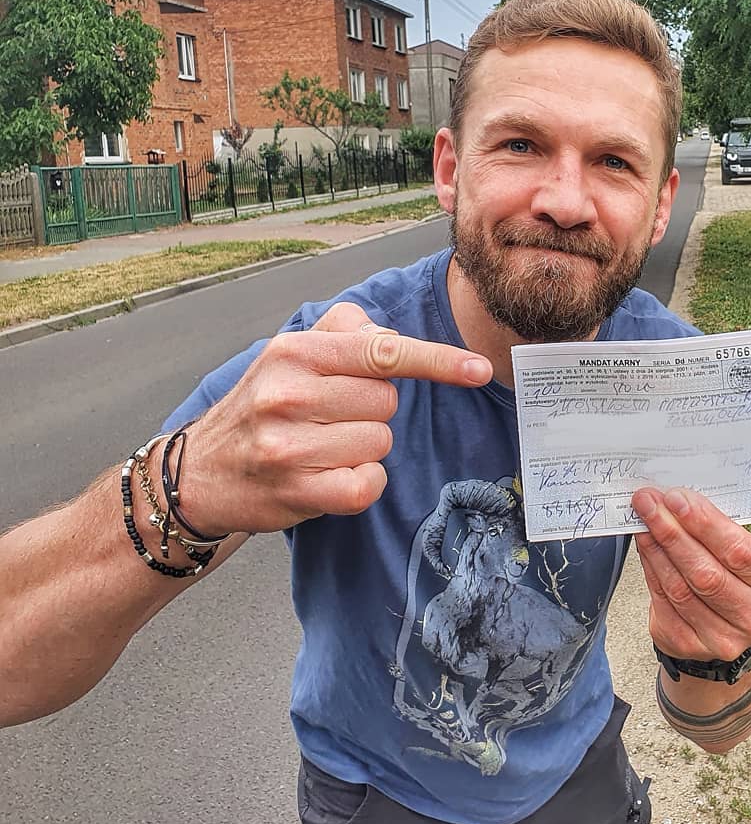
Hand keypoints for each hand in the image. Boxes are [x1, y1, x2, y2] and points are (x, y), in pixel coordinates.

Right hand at [179, 302, 491, 534]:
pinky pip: (368, 484)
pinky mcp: (296, 492)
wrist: (200, 473)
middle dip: (371, 411)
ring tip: (323, 448)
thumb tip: (392, 337)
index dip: (438, 361)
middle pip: (387, 402)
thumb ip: (347, 332)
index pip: (383, 352)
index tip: (479, 369)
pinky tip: (329, 475)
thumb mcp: (292, 354)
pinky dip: (360, 482)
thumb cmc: (263, 407)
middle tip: (330, 418)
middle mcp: (288, 394)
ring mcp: (288, 446)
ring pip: (380, 443)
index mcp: (295, 352)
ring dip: (363, 448)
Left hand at [632, 487, 750, 661]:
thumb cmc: (734, 574)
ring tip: (643, 521)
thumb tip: (675, 499)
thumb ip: (716, 528)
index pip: (738, 551)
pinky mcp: (689, 645)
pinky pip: (663, 602)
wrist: (726, 623)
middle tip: (649, 504)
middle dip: (672, 533)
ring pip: (680, 588)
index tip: (676, 499)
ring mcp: (723, 637)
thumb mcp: (742, 548)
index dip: (704, 524)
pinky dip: (651, 570)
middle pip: (706, 573)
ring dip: (656, 549)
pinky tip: (645, 548)